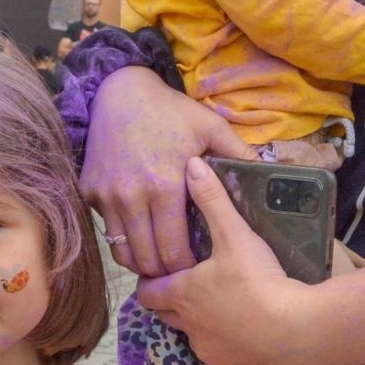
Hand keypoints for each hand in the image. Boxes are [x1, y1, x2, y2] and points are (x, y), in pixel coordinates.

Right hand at [81, 66, 254, 277]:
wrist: (120, 93)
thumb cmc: (170, 112)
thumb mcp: (210, 127)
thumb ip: (240, 154)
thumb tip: (274, 174)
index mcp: (165, 186)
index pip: (174, 250)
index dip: (187, 268)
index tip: (199, 268)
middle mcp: (131, 197)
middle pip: (147, 259)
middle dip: (165, 272)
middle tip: (180, 272)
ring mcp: (106, 197)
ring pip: (121, 253)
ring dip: (141, 262)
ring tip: (159, 261)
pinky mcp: (89, 193)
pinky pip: (107, 232)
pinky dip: (122, 241)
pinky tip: (140, 237)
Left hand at [135, 157, 308, 364]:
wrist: (293, 329)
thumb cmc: (257, 280)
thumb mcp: (234, 234)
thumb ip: (212, 200)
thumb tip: (191, 164)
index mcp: (181, 294)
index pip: (147, 291)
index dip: (150, 280)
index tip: (161, 268)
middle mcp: (186, 326)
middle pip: (165, 314)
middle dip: (171, 299)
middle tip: (189, 280)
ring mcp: (207, 350)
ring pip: (192, 334)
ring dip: (199, 320)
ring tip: (221, 300)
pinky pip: (218, 351)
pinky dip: (225, 339)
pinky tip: (244, 324)